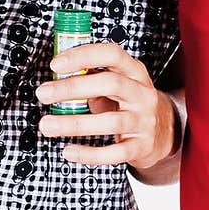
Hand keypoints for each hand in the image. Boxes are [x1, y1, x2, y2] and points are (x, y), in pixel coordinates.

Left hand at [35, 41, 179, 168]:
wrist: (164, 132)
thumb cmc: (130, 104)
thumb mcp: (118, 84)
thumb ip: (92, 78)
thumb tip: (56, 78)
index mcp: (134, 72)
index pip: (111, 55)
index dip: (83, 56)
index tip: (56, 64)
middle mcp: (142, 94)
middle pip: (110, 84)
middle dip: (73, 88)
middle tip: (43, 94)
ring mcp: (144, 121)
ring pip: (111, 121)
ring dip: (74, 123)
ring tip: (47, 125)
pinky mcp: (141, 146)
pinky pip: (115, 152)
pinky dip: (90, 154)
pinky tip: (69, 151)